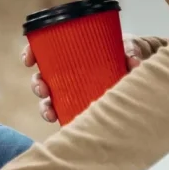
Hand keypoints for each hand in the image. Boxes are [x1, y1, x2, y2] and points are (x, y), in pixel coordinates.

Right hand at [24, 34, 147, 123]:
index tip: (29, 61)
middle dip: (37, 85)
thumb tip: (133, 62)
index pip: (42, 51)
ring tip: (51, 114)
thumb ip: (130, 50)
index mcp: (70, 53)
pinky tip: (62, 124)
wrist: (139, 66)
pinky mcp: (82, 106)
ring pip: (49, 100)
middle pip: (41, 78)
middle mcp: (66, 73)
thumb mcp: (127, 45)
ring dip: (45, 107)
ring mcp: (72, 91)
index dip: (31, 54)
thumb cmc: (126, 51)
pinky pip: (66, 115)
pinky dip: (61, 120)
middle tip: (43, 89)